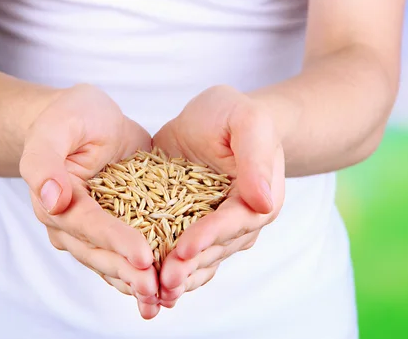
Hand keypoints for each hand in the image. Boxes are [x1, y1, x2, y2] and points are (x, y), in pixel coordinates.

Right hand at [19, 84, 159, 318]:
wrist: (84, 119)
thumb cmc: (69, 117)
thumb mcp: (57, 127)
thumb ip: (46, 161)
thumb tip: (51, 199)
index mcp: (55, 200)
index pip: (87, 224)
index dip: (114, 240)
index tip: (143, 255)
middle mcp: (70, 223)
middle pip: (99, 253)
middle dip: (128, 272)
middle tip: (157, 289)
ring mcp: (92, 229)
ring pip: (112, 261)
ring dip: (135, 282)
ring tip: (163, 300)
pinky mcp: (115, 225)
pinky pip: (126, 253)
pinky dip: (144, 270)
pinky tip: (165, 288)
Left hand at [152, 85, 285, 307]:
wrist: (215, 118)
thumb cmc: (234, 114)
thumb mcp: (247, 121)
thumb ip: (256, 156)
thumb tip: (264, 200)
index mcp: (257, 200)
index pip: (232, 223)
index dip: (208, 237)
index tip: (184, 250)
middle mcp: (238, 221)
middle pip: (213, 250)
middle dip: (188, 267)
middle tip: (162, 282)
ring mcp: (212, 227)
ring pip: (197, 259)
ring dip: (177, 277)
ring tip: (152, 293)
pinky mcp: (187, 224)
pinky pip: (178, 251)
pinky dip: (163, 266)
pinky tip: (143, 282)